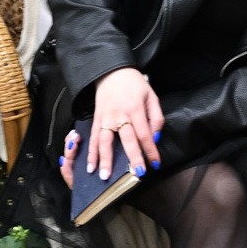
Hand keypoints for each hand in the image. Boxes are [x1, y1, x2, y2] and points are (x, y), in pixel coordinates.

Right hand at [64, 66, 161, 183]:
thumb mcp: (151, 96)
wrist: (112, 71)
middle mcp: (120, 115)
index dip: (151, 151)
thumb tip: (154, 138)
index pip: (145, 134)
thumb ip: (156, 118)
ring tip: (104, 176)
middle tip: (136, 174)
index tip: (155, 164)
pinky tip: (90, 166)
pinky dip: (91, 153)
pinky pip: (93, 138)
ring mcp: (106, 118)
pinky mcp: (96, 119)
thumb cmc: (134, 84)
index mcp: (135, 109)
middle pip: (127, 140)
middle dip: (133, 158)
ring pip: (105, 141)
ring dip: (105, 160)